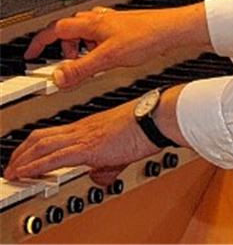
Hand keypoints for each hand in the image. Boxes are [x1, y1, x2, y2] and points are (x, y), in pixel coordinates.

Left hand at [3, 99, 155, 185]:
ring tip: (12, 173)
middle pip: (41, 137)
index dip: (34, 144)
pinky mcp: (88, 148)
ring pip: (41, 145)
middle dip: (21, 152)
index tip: (25, 156)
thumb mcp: (123, 147)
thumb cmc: (147, 126)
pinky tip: (25, 173)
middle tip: (11, 165)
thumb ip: (108, 163)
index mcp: (90, 126)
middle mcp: (83, 128)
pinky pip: (53, 158)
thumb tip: (100, 176)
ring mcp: (84, 136)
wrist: (157, 117)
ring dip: (21, 160)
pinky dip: (34, 167)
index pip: (54, 133)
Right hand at [24, 4, 206, 89]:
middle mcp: (101, 19)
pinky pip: (100, 35)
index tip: (31, 54)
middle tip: (63, 64)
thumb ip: (81, 69)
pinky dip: (95, 47)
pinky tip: (106, 58)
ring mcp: (113, 22)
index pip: (55, 29)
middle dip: (62, 48)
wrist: (173, 30)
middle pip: (69, 30)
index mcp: (92, 24)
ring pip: (85, 32)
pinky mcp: (124, 27)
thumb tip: (58, 77)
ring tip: (86, 64)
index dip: (40, 42)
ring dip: (80, 48)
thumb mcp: (109, 58)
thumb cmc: (148, 36)